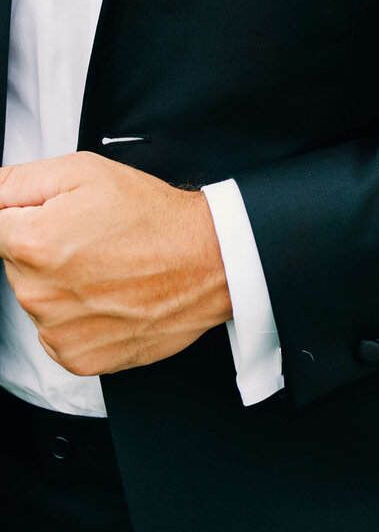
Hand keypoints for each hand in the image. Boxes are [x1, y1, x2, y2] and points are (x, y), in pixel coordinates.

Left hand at [0, 152, 232, 376]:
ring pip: (37, 299)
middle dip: (40, 247)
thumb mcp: (85, 172)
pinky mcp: (77, 358)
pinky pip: (56, 334)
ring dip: (59, 284)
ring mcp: (56, 331)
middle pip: (14, 264)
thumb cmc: (152, 217)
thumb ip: (17, 181)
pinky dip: (76, 317)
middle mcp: (37, 293)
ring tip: (105, 266)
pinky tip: (108, 295)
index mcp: (32, 242)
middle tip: (88, 236)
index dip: (23, 216)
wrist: (207, 262)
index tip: (52, 219)